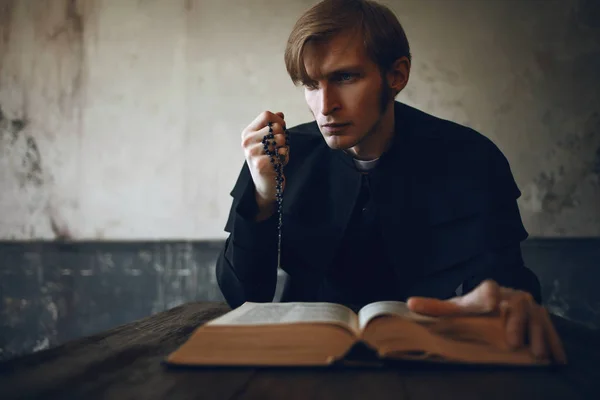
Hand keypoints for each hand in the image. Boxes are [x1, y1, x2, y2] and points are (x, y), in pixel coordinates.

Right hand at [241, 111, 289, 219]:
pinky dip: (285, 158)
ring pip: (280, 139)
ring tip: (278, 156)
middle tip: (279, 148)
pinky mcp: (260, 164)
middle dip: (283, 136)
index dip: (279, 121)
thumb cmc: (269, 160)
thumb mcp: (269, 141)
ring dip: (285, 148)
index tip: (282, 131)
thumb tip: (280, 114)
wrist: (266, 184)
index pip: (266, 115)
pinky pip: (281, 152)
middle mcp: (246, 141)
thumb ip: (274, 127)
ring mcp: (251, 153)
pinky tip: (278, 164)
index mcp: (247, 133)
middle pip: (275, 127)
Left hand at [406, 280, 566, 363]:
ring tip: (537, 355)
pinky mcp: (541, 318)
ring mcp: (529, 307)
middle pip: (517, 305)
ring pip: (537, 318)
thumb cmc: (474, 309)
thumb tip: (410, 303)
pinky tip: (557, 359)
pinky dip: (555, 343)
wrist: (497, 303)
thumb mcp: (456, 309)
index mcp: (488, 291)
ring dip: (539, 336)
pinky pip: (551, 329)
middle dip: (517, 322)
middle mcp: (511, 296)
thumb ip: (436, 308)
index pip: (488, 289)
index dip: (488, 294)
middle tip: (514, 342)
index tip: (490, 300)